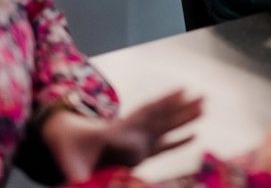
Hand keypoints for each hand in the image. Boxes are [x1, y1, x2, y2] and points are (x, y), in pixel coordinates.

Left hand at [41, 89, 202, 181]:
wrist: (66, 138)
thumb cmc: (68, 149)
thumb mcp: (71, 164)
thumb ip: (77, 177)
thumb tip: (78, 186)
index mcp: (118, 132)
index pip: (143, 117)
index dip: (163, 105)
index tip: (181, 92)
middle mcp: (132, 133)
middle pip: (161, 117)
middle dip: (182, 108)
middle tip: (203, 97)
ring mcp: (137, 140)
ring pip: (165, 126)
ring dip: (184, 116)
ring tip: (204, 107)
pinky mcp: (138, 151)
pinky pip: (162, 143)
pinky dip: (178, 139)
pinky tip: (194, 134)